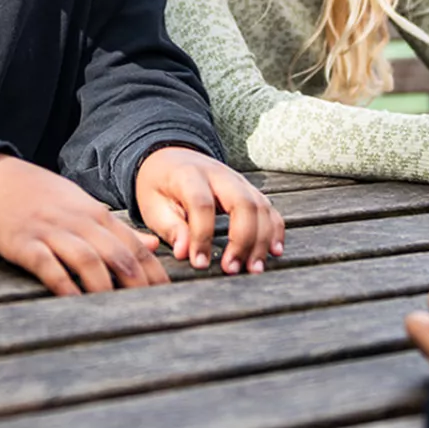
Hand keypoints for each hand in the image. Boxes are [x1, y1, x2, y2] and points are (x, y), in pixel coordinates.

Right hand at [0, 155, 167, 296]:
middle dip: (137, 284)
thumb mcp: (84, 206)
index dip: (153, 273)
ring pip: (87, 259)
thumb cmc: (45, 199)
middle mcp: (79, 222)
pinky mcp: (25, 243)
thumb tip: (154, 246)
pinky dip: (63, 284)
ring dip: (104, 286)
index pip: (133, 246)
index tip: (166, 297)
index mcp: (97, 215)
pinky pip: (48, 265)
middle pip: (117, 254)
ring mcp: (52, 232)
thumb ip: (118, 229)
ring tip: (116, 312)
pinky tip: (73, 302)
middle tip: (150, 311)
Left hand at [134, 147, 284, 275]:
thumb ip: (170, 227)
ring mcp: (239, 181)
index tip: (199, 264)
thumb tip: (184, 252)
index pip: (202, 204)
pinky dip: (275, 230)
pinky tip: (274, 252)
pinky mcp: (249, 190)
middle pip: (243, 203)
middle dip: (242, 239)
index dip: (202, 236)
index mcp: (189, 175)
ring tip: (254, 268)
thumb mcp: (153, 205)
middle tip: (232, 269)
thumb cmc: (160, 187)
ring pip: (260, 206)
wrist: (172, 158)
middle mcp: (220, 175)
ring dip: (261, 239)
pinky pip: (269, 208)